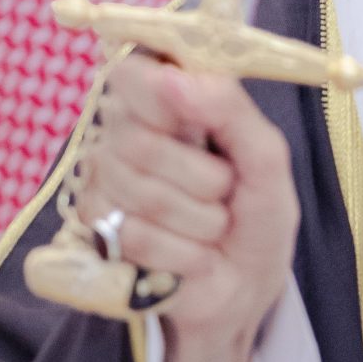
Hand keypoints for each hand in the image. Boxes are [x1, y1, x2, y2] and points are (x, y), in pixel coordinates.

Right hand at [74, 52, 298, 361]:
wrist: (244, 290)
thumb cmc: (256, 217)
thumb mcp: (267, 161)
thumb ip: (232, 111)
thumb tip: (176, 77)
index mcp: (166, 98)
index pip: (135, 70)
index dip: (168, 99)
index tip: (203, 126)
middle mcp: (124, 130)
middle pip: (140, 142)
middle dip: (203, 181)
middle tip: (224, 193)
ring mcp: (102, 179)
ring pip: (139, 193)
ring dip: (199, 221)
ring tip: (212, 227)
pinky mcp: (95, 229)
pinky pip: (134, 235)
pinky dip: (182, 253)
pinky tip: (191, 256)